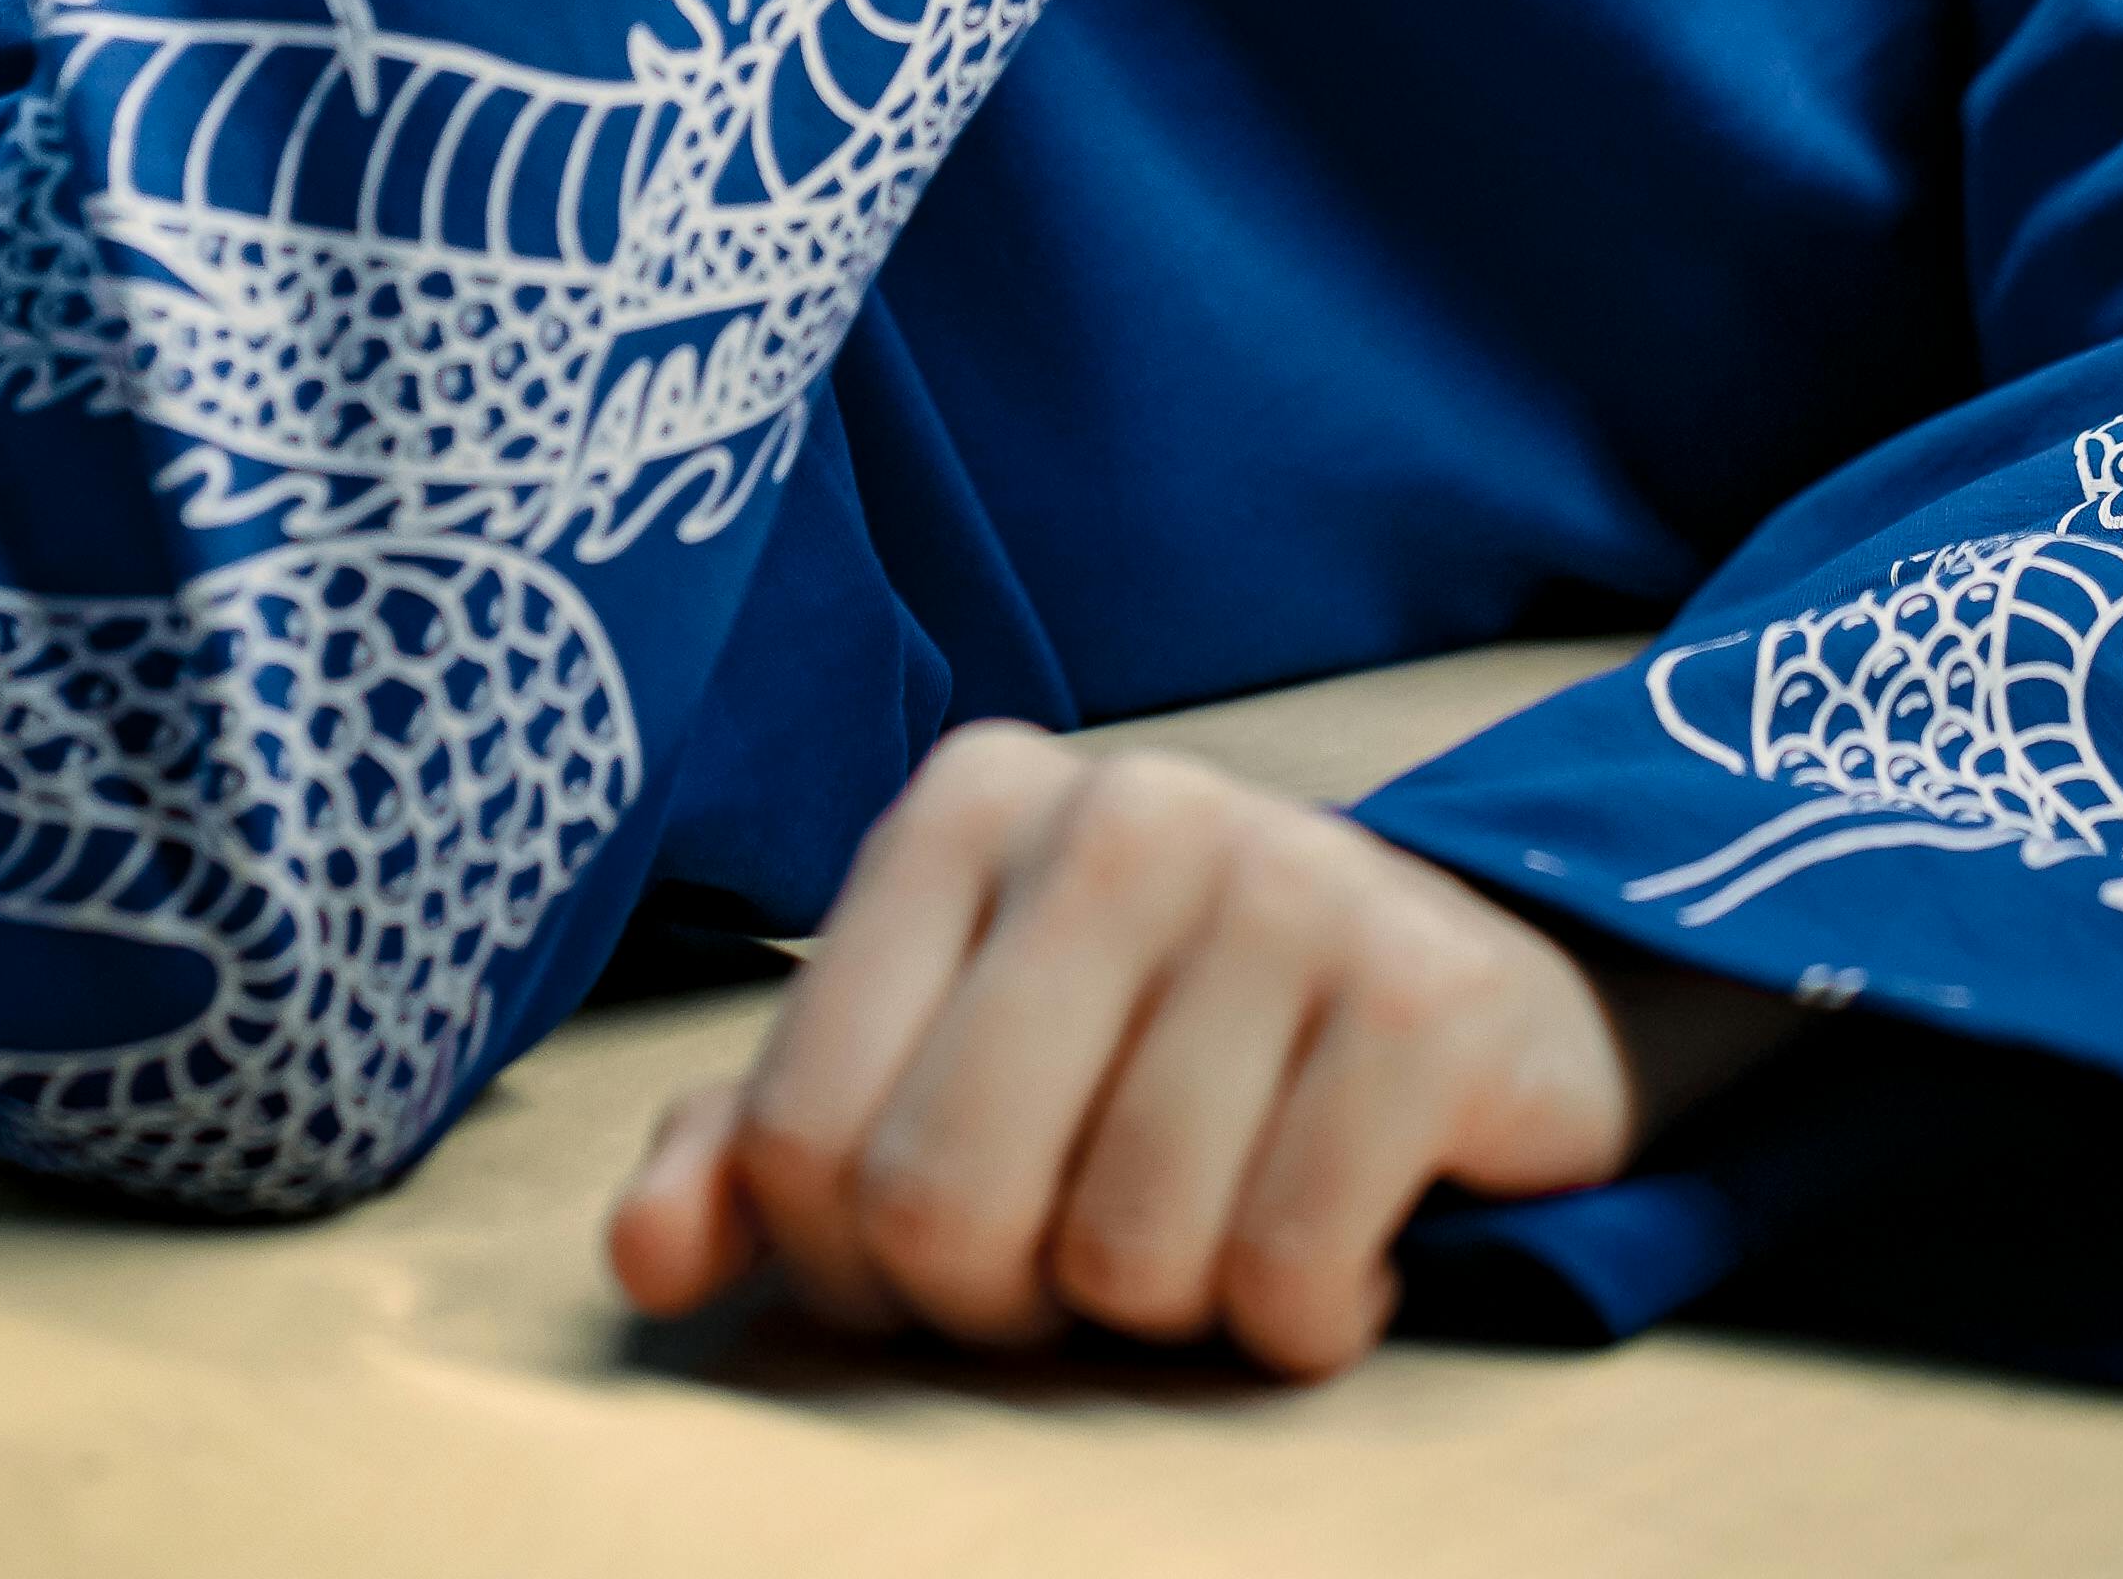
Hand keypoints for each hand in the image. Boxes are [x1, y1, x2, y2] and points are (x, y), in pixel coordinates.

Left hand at [605, 728, 1653, 1379]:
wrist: (1474, 989)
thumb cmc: (1164, 1046)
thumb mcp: (950, 1065)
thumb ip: (772, 1145)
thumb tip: (648, 1261)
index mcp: (971, 802)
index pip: (802, 1140)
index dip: (867, 1263)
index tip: (976, 1229)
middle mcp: (1121, 807)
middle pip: (944, 1207)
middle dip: (1015, 1299)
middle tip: (1103, 1245)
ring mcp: (1285, 880)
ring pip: (1123, 1256)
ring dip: (1177, 1308)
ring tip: (1232, 1216)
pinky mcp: (1425, 994)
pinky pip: (1287, 1276)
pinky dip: (1311, 1320)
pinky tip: (1350, 1238)